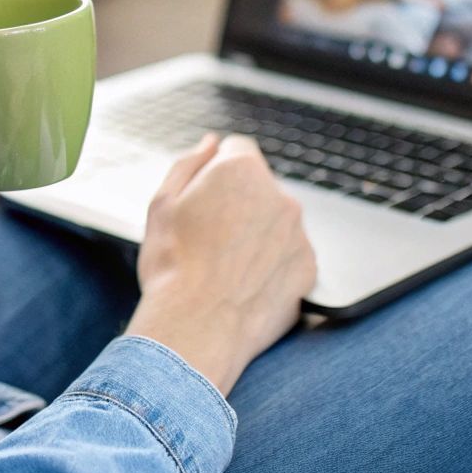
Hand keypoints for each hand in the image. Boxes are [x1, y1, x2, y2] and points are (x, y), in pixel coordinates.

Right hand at [124, 134, 316, 394]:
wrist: (196, 329)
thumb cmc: (172, 267)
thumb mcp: (162, 204)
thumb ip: (190, 163)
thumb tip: (211, 143)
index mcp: (241, 170)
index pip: (238, 149)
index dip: (216, 172)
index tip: (204, 200)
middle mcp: (279, 195)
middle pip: (260, 187)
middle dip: (240, 204)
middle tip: (210, 240)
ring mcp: (299, 233)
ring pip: (276, 221)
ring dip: (258, 234)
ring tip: (227, 268)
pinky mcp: (309, 267)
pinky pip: (290, 254)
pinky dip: (273, 264)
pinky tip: (246, 285)